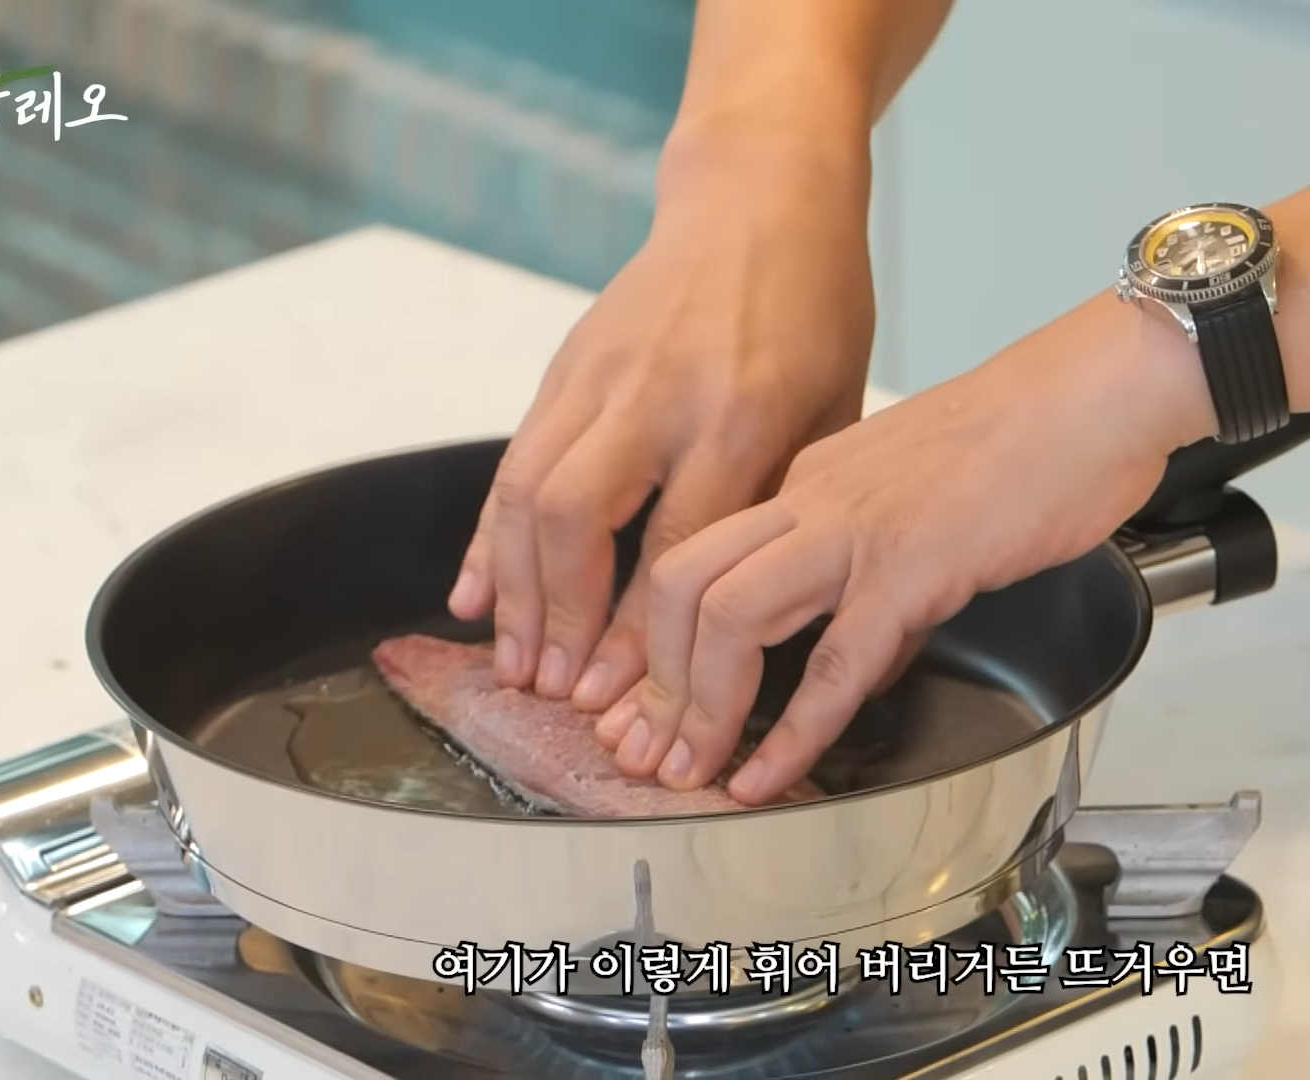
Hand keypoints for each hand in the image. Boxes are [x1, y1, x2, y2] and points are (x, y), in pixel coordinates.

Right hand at [449, 133, 875, 709]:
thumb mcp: (833, 410)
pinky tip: (476, 592)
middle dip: (558, 616)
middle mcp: (660, 392)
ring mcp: (602, 374)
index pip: (679, 545)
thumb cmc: (815, 310)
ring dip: (513, 587)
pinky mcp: (566, 364)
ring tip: (515, 664)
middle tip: (556, 690)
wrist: (761, 197)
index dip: (642, 634)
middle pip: (580, 517)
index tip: (627, 698)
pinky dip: (489, 533)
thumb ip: (782, 503)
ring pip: (528, 489)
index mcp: (745, 412)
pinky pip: (513, 459)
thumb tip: (747, 619)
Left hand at [593, 291, 1217, 802]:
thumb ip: (876, 574)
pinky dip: (793, 732)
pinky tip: (772, 776)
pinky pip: (835, 663)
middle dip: (650, 679)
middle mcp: (812, 498)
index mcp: (808, 479)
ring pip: (727, 615)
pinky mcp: (913, 567)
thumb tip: (861, 654)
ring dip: (701, 708)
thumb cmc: (1029, 439)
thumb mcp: (917, 500)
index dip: (656, 640)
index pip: (695, 556)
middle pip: (678, 583)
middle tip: (648, 749)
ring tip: (695, 771)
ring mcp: (856, 530)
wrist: (1098, 392)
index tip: (651, 704)